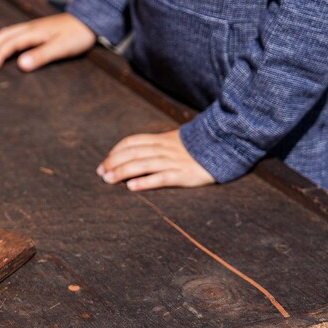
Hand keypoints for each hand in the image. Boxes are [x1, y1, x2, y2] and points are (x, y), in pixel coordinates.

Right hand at [0, 13, 95, 71]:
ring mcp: (34, 27)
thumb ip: (42, 56)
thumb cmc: (78, 35)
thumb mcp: (62, 47)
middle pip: (4, 35)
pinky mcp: (39, 29)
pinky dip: (4, 39)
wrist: (92, 19)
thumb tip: (21, 65)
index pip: (10, 44)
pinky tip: (4, 45)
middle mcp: (30, 27)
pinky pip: (15, 33)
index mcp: (34, 32)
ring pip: (8, 32)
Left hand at [97, 130, 215, 191]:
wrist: (225, 145)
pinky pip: (162, 178)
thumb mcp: (174, 141)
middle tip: (101, 174)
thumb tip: (133, 154)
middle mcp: (164, 149)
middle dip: (114, 163)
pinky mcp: (185, 174)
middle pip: (133, 154)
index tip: (104, 162)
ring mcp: (174, 161)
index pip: (131, 142)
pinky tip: (132, 187)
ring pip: (143, 164)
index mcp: (161, 139)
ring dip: (123, 172)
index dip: (115, 152)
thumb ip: (155, 146)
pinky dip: (146, 182)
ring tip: (109, 180)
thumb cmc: (196, 147)